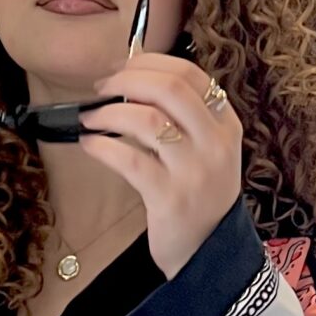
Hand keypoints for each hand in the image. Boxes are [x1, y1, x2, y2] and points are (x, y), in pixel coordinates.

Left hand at [77, 51, 242, 279]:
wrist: (207, 253)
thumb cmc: (198, 196)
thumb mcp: (206, 151)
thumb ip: (183, 117)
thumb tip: (132, 79)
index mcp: (225, 124)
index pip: (189, 74)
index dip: (149, 63)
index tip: (121, 68)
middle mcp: (215, 144)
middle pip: (169, 88)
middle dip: (126, 79)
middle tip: (101, 88)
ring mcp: (194, 171)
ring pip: (146, 119)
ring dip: (108, 112)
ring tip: (90, 119)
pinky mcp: (169, 198)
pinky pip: (128, 159)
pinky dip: (102, 146)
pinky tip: (89, 145)